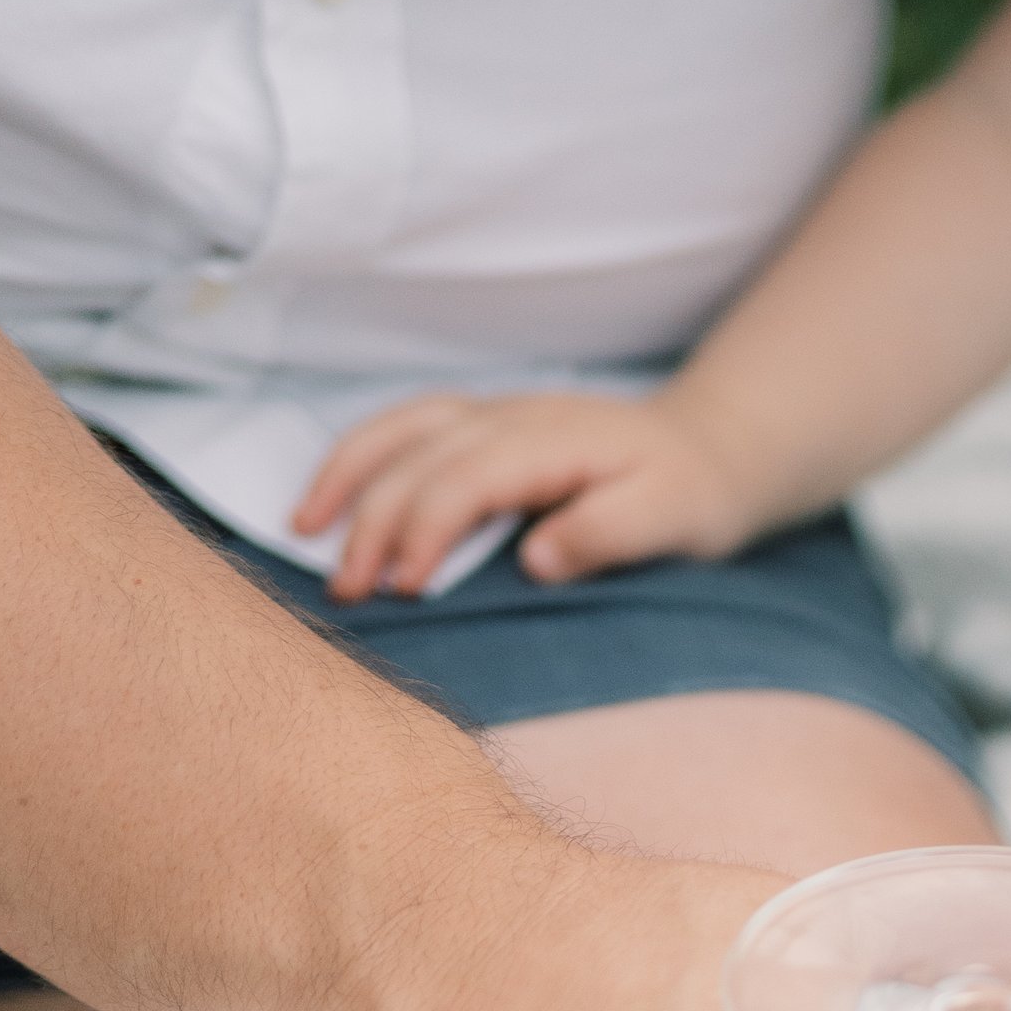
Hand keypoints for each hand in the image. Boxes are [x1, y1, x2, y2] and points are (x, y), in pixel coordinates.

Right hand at [293, 389, 763, 601]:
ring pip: (397, 431)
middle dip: (372, 520)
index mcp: (550, 441)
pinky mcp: (481, 429)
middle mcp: (510, 418)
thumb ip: (607, 534)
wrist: (707, 449)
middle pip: (417, 457)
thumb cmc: (689, 494)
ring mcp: (490, 417)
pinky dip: (360, 461)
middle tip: (346, 592)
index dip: (427, 528)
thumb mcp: (671, 518)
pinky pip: (405, 431)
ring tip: (303, 533)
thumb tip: (537, 559)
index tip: (404, 587)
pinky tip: (331, 503)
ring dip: (346, 477)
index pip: (466, 477)